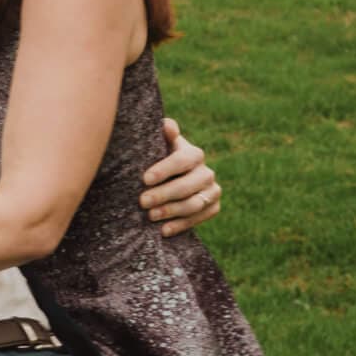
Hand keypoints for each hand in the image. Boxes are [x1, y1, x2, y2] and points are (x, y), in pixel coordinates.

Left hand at [140, 116, 221, 237]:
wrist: (171, 182)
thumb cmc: (159, 161)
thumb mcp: (159, 146)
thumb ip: (162, 134)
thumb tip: (167, 125)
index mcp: (194, 154)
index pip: (182, 160)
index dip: (164, 169)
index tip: (145, 179)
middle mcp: (207, 172)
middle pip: (187, 186)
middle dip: (163, 194)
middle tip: (142, 202)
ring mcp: (213, 190)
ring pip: (194, 204)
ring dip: (171, 211)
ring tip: (150, 216)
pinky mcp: (214, 207)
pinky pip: (200, 218)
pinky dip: (181, 225)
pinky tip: (163, 230)